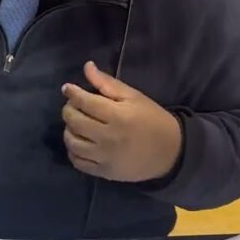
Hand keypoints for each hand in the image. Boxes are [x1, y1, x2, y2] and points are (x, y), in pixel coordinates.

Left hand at [61, 61, 181, 182]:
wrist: (172, 153)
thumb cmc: (152, 120)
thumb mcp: (134, 97)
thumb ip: (107, 83)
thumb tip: (87, 67)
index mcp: (118, 116)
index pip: (83, 102)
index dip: (71, 92)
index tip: (68, 88)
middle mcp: (108, 138)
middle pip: (74, 121)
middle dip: (69, 109)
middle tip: (74, 106)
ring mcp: (105, 157)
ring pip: (72, 142)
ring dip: (68, 130)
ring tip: (76, 124)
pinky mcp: (104, 172)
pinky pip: (78, 162)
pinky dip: (73, 151)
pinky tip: (80, 142)